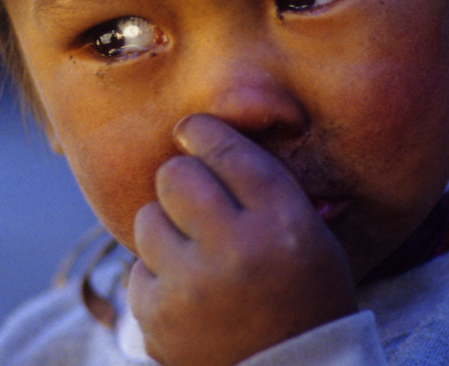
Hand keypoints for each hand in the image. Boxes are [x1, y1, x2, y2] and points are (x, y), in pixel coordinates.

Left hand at [127, 114, 357, 365]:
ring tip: (194, 250)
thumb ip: (266, 182)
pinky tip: (188, 290)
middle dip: (183, 177)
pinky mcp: (157, 319)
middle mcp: (235, 249)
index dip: (203, 131)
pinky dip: (158, 273)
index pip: (227, 151)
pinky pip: (137, 267)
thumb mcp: (311, 233)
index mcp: (281, 222)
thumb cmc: (306, 294)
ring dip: (167, 225)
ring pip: (147, 217)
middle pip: (176, 175)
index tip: (191, 129)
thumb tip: (207, 132)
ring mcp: (190, 287)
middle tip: (194, 195)